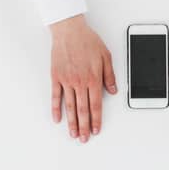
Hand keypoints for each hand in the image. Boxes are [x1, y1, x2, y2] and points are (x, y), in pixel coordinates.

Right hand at [50, 15, 116, 142]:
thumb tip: (113, 91)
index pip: (96, 105)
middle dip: (84, 127)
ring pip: (70, 106)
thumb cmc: (87, 41)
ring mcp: (66, 81)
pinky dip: (56, 109)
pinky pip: (55, 97)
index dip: (96, 119)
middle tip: (84, 139)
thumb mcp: (105, 56)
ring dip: (71, 123)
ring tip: (73, 134)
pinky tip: (57, 119)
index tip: (96, 130)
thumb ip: (109, 75)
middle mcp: (79, 82)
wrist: (69, 30)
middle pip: (82, 110)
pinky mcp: (56, 77)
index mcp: (93, 78)